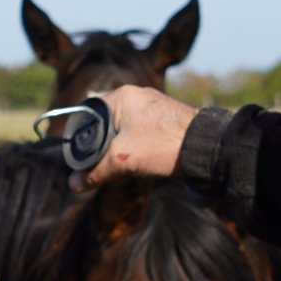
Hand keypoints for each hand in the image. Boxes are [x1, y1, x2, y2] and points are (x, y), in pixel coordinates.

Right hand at [68, 85, 196, 190]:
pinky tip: (138, 160)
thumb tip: (73, 185)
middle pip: (104, 123)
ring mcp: (152, 105)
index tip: (79, 159)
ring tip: (121, 166)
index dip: (80, 139)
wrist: (206, 148)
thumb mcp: (121, 161)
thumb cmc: (162, 146)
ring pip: (122, 129)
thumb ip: (95, 172)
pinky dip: (133, 146)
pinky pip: (139, 131)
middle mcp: (136, 95)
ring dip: (117, 148)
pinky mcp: (165, 117)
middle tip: (99, 165)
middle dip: (100, 147)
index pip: (87, 116)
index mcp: (121, 96)